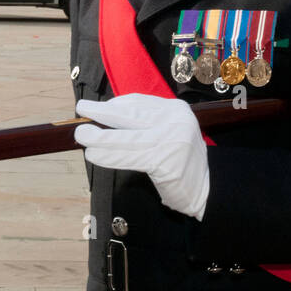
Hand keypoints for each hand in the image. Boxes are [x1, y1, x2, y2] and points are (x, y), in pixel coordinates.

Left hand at [74, 94, 209, 219]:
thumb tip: (108, 119)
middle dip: (101, 112)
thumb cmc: (183, 162)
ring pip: (125, 137)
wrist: (209, 188)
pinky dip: (108, 156)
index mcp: (176, 109)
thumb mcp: (171, 132)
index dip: (114, 104)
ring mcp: (170, 140)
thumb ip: (147, 124)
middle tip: (81, 109)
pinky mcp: (163, 162)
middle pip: (129, 114)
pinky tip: (94, 155)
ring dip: (99, 137)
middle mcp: (175, 120)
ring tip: (82, 136)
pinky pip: (128, 157)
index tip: (97, 108)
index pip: (139, 102)